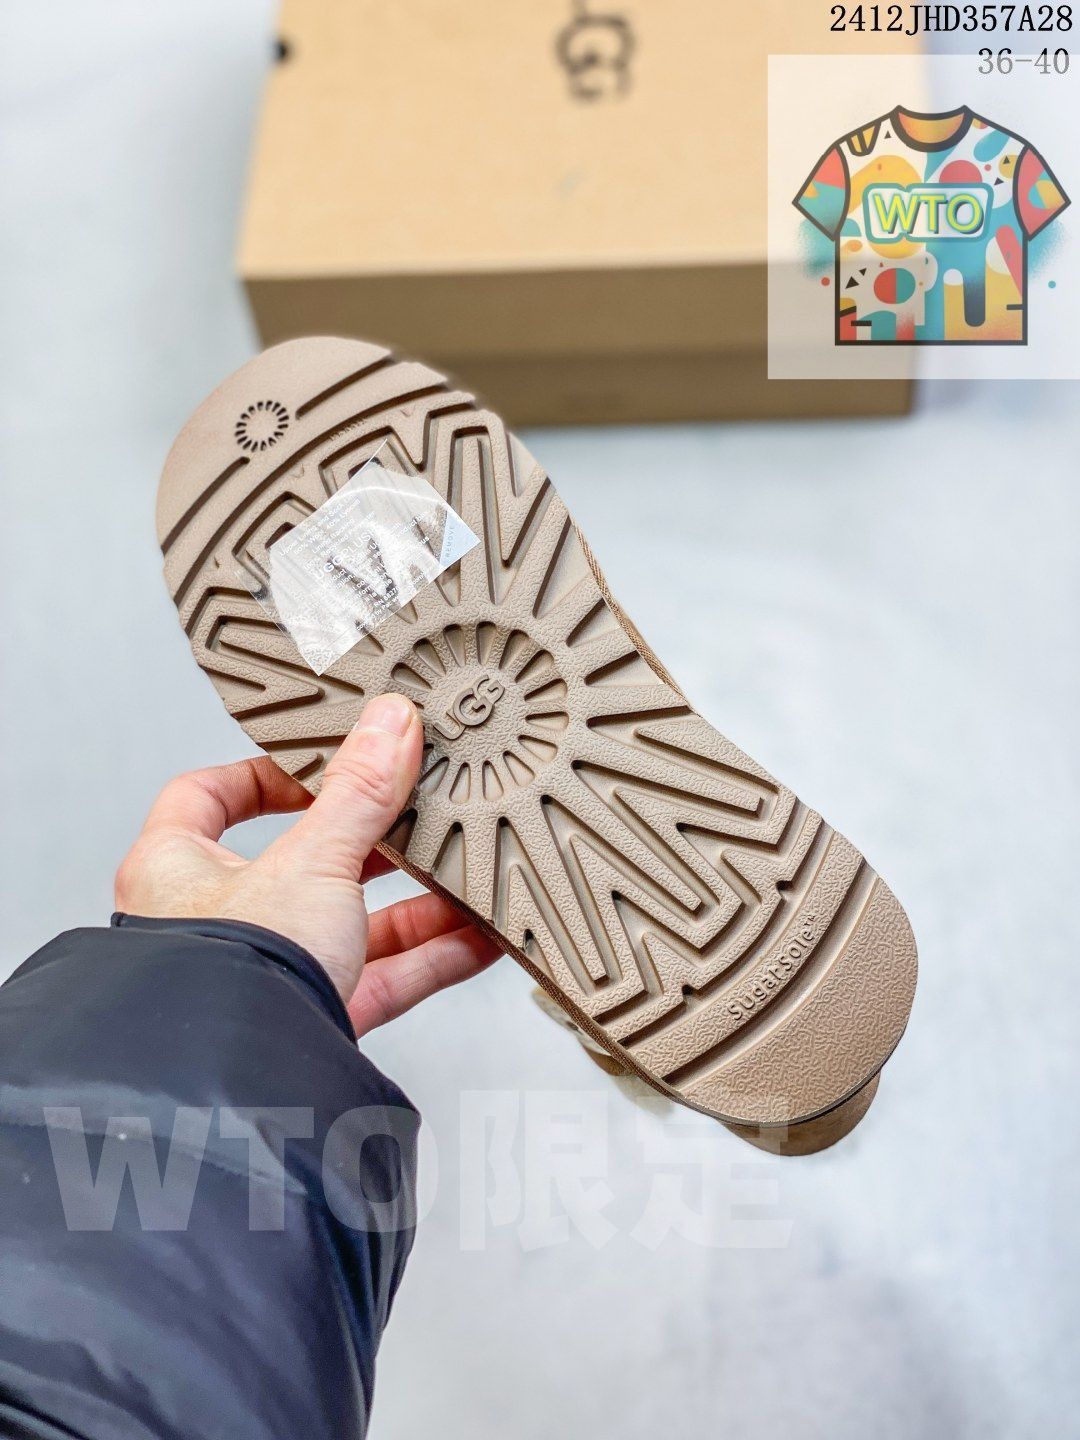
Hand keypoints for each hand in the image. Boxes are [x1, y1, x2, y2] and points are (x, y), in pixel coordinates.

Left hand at [114, 693, 499, 1034]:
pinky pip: (380, 978)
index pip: (205, 798)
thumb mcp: (312, 861)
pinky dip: (432, 957)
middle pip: (302, 863)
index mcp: (177, 869)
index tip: (317, 764)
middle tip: (413, 815)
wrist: (245, 1084)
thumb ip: (359, 794)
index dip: (259, 775)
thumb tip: (391, 724)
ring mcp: (265, 975)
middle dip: (370, 844)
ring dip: (415, 904)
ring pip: (350, 925)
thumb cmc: (231, 976)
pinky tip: (480, 937)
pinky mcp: (311, 1019)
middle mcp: (213, 924)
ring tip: (467, 875)